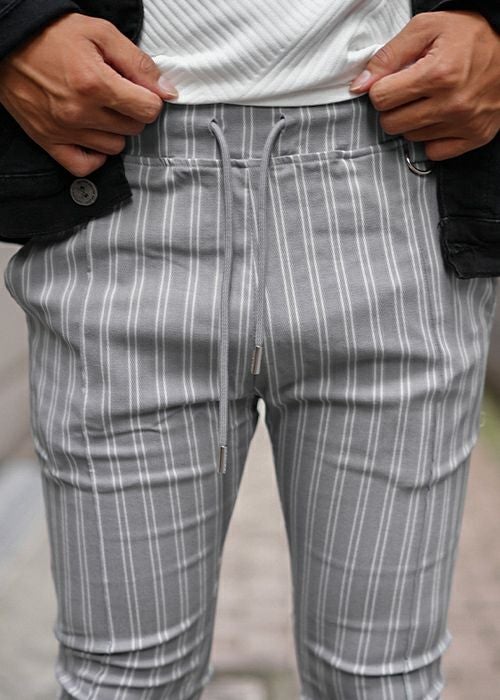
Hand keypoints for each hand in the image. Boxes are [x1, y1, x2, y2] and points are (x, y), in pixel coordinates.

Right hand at [0, 12, 177, 175]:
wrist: (9, 40)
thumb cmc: (53, 34)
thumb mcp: (101, 34)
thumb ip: (138, 64)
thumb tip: (167, 91)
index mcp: (96, 83)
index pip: (148, 110)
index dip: (150, 98)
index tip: (139, 90)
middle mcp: (79, 112)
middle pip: (133, 129)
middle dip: (132, 111)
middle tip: (117, 94)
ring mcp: (63, 130)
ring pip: (114, 147)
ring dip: (115, 131)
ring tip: (102, 110)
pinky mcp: (48, 141)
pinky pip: (84, 166)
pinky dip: (94, 156)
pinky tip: (94, 137)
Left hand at [349, 11, 499, 159]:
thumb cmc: (469, 35)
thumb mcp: (426, 29)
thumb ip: (388, 56)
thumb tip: (360, 86)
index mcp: (438, 74)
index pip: (381, 98)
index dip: (381, 88)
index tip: (392, 81)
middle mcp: (452, 104)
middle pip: (391, 124)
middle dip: (393, 107)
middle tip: (407, 91)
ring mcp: (464, 124)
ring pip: (410, 138)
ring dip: (412, 120)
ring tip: (428, 100)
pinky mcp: (475, 137)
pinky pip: (434, 151)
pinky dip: (431, 137)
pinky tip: (439, 117)